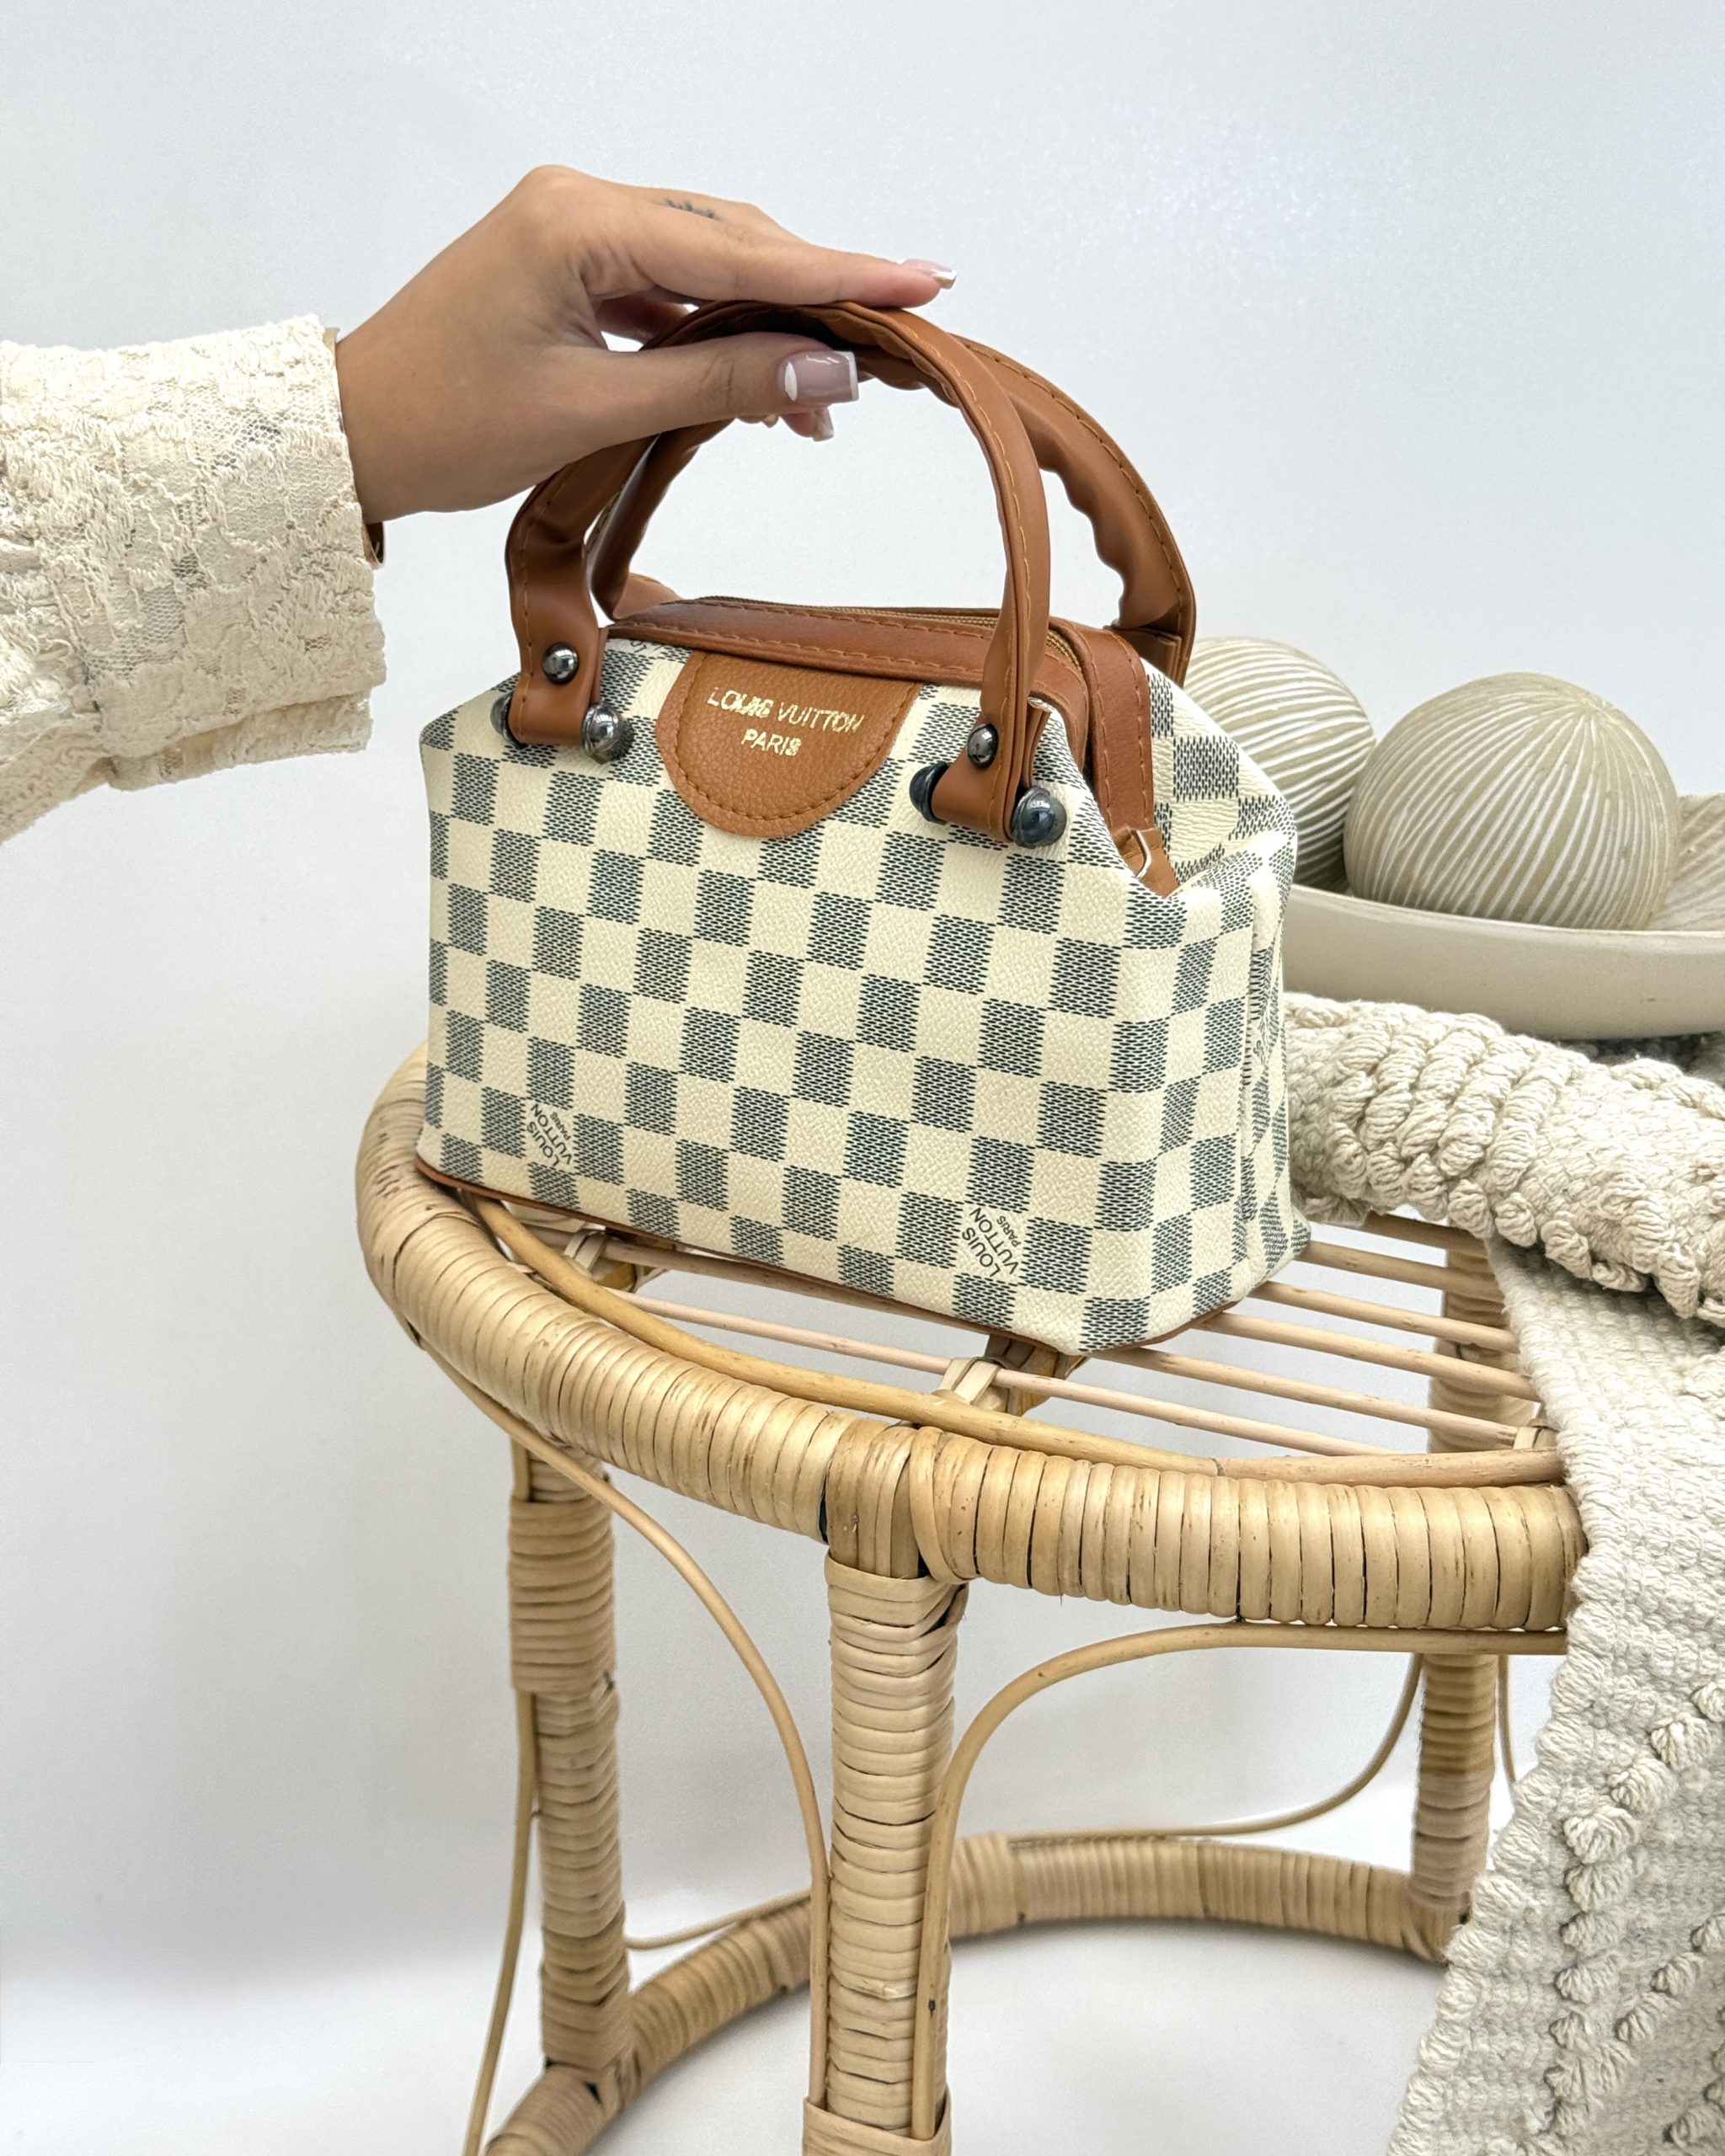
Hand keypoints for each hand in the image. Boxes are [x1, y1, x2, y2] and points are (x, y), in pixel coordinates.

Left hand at [332, 166, 953, 524]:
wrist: (355, 435)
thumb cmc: (446, 424)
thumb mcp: (594, 411)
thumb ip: (717, 382)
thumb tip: (825, 369)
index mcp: (579, 220)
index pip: (738, 246)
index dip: (838, 272)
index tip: (922, 281)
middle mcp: (580, 203)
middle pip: (732, 242)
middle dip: (813, 300)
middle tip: (894, 349)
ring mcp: (573, 231)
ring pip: (706, 268)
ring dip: (768, 329)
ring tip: (828, 400)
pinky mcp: (569, 267)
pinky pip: (668, 292)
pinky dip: (717, 337)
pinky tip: (762, 385)